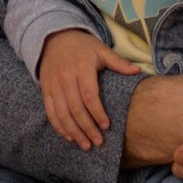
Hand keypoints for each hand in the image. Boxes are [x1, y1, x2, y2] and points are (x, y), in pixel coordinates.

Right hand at [38, 30, 137, 151]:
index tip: (106, 126)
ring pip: (62, 113)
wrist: (54, 38)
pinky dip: (59, 126)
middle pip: (75, 108)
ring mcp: (53, 85)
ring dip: (73, 131)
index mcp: (81, 68)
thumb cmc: (82, 46)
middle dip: (87, 128)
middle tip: (98, 142)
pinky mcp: (45, 90)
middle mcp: (65, 77)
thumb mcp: (100, 49)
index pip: (89, 95)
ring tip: (85, 145)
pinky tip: (69, 137)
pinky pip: (50, 112)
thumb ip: (118, 62)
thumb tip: (137, 71)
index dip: (97, 112)